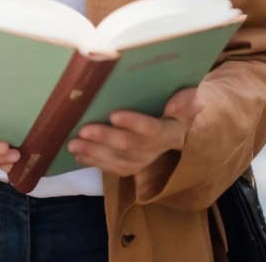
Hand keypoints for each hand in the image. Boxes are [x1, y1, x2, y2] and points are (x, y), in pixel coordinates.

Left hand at [67, 87, 201, 177]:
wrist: (178, 132)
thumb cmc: (177, 110)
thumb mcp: (187, 102)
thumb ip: (188, 100)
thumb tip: (191, 98)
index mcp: (168, 131)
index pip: (150, 128)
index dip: (133, 123)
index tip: (113, 114)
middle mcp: (155, 150)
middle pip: (129, 146)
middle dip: (104, 138)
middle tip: (83, 130)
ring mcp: (142, 161)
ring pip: (117, 160)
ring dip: (94, 153)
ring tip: (73, 144)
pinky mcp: (131, 166)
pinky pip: (112, 168)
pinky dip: (93, 162)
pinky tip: (77, 154)